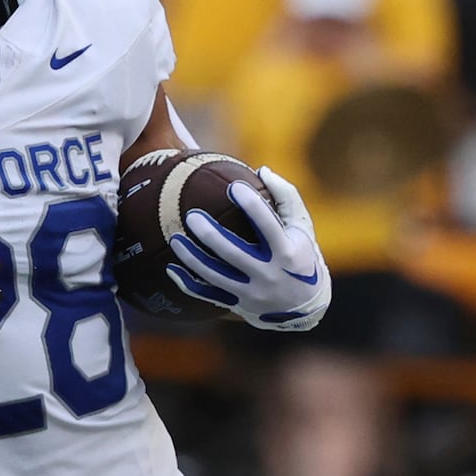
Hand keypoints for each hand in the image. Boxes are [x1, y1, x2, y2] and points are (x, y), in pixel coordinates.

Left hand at [166, 167, 330, 331]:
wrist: (304, 306)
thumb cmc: (301, 255)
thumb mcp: (302, 228)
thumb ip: (286, 197)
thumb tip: (262, 169)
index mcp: (287, 251)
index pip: (268, 226)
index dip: (252, 206)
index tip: (233, 186)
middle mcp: (268, 273)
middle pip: (234, 253)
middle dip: (210, 235)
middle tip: (191, 215)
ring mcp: (251, 291)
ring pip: (215, 275)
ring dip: (191, 257)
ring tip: (175, 238)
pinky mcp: (236, 303)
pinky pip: (207, 294)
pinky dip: (187, 283)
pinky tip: (170, 268)